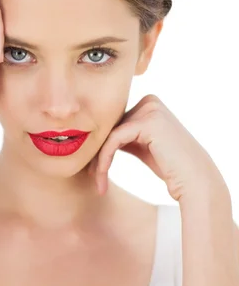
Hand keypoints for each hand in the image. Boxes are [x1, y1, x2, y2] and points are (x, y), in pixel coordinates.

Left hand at [88, 94, 224, 201]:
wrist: (193, 179)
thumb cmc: (169, 167)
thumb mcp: (141, 146)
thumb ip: (125, 136)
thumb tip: (96, 134)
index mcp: (149, 104)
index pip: (114, 123)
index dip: (101, 146)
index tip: (93, 171)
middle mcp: (150, 101)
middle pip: (110, 127)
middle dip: (98, 153)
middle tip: (92, 177)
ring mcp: (150, 109)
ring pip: (109, 134)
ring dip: (99, 161)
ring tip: (97, 183)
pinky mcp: (147, 122)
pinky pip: (113, 140)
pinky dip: (104, 160)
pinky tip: (102, 178)